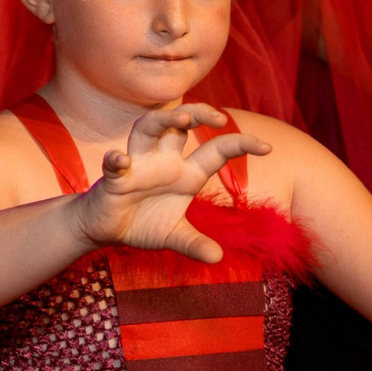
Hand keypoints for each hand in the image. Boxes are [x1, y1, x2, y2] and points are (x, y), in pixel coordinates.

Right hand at [71, 104, 272, 263]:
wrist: (105, 229)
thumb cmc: (142, 224)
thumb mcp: (175, 236)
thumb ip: (195, 244)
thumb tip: (218, 257)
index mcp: (185, 174)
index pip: (216, 150)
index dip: (240, 143)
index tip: (266, 147)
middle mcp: (163, 162)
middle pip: (180, 124)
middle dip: (199, 113)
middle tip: (218, 118)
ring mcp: (138, 165)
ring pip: (147, 129)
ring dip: (163, 120)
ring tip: (181, 118)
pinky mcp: (114, 178)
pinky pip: (115, 164)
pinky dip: (116, 160)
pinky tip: (120, 161)